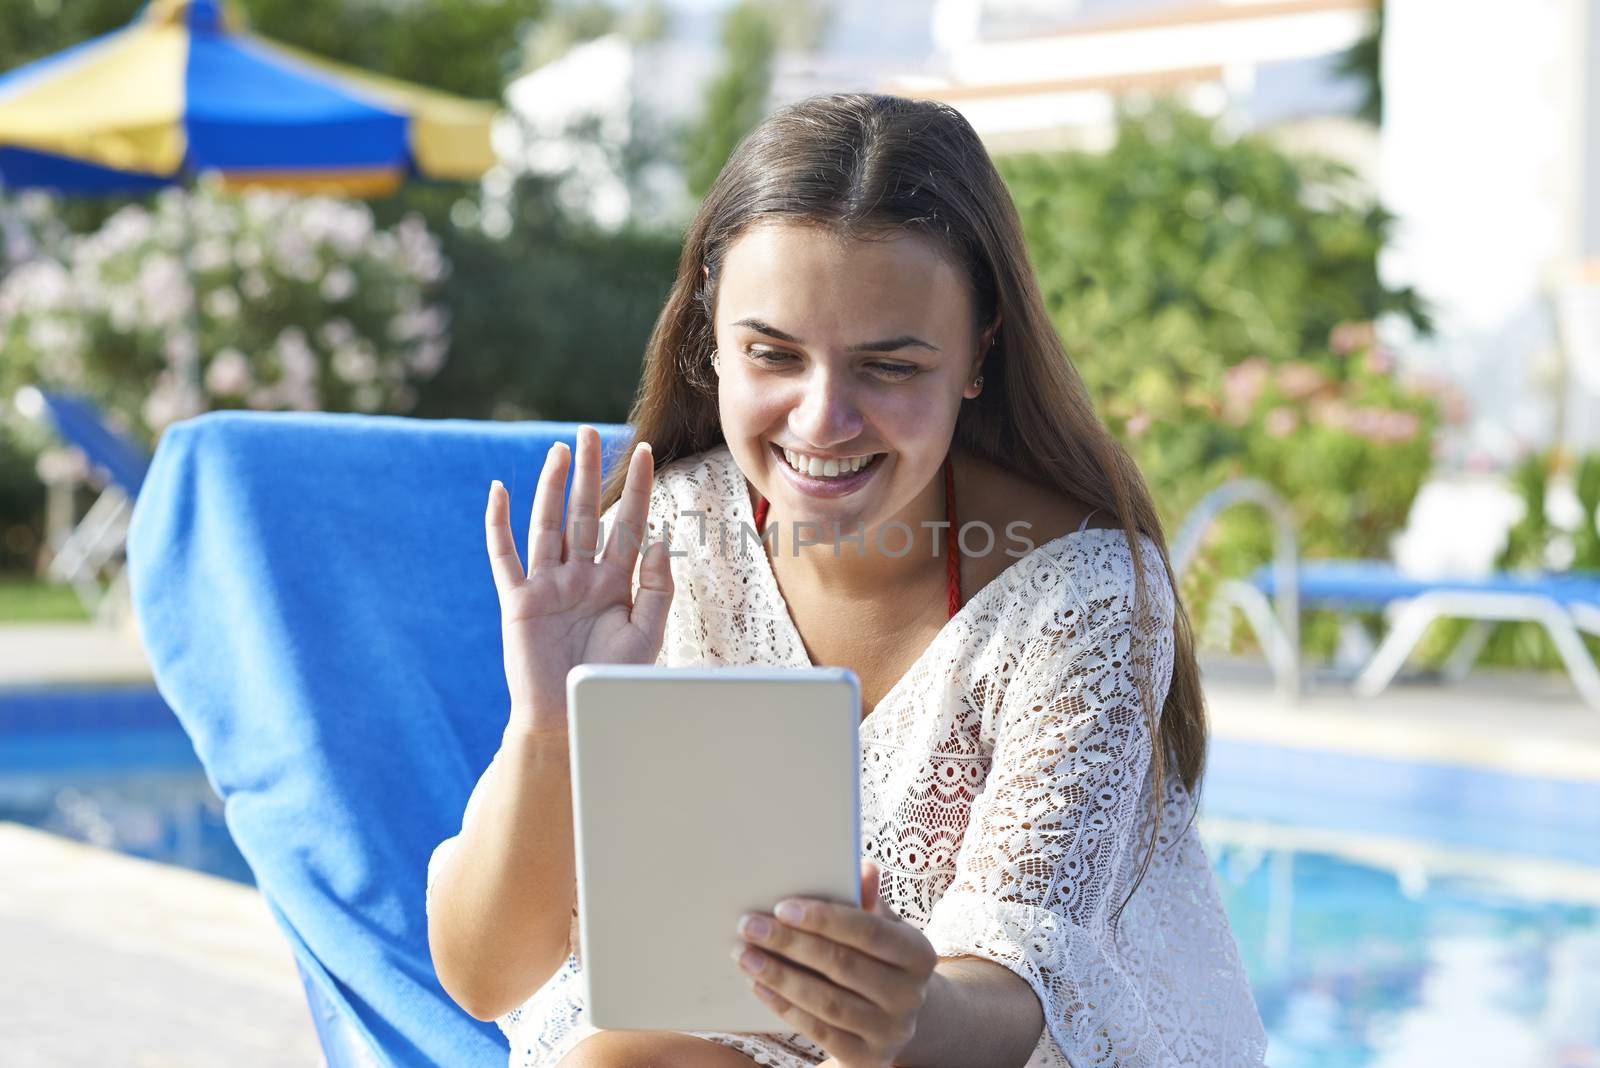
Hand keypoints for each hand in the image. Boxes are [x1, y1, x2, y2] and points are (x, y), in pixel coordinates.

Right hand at [485, 425, 673, 734]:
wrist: (573, 718)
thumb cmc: (613, 679)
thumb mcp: (647, 634)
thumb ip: (656, 588)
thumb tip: (658, 539)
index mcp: (615, 581)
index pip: (627, 524)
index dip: (636, 488)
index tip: (645, 452)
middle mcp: (580, 576)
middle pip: (585, 513)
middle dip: (589, 473)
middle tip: (591, 432)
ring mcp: (548, 585)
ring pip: (549, 525)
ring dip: (552, 487)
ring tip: (559, 450)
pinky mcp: (519, 602)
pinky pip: (505, 557)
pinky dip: (500, 524)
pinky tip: (500, 491)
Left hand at [733, 860, 937, 1066]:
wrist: (900, 1017)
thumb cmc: (882, 958)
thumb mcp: (885, 927)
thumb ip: (870, 900)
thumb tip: (863, 868)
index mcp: (919, 954)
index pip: (869, 932)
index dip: (825, 918)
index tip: (782, 906)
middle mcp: (910, 996)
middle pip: (842, 965)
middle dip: (790, 943)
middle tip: (750, 926)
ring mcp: (889, 1032)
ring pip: (826, 1001)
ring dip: (780, 976)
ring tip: (745, 955)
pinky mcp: (866, 1059)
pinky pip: (819, 1031)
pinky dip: (785, 1007)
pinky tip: (759, 985)